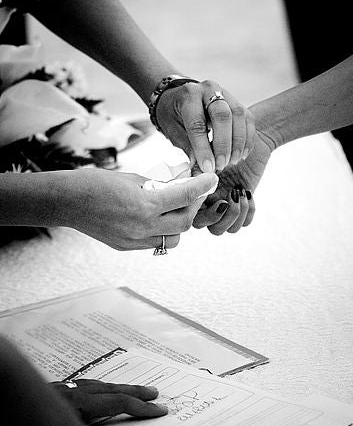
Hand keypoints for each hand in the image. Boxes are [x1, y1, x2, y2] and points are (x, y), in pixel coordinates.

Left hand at [50, 379, 167, 425]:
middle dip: (136, 392)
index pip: (121, 405)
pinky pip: (83, 385)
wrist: (4, 407)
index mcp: (83, 404)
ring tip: (131, 390)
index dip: (142, 408)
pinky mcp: (52, 391)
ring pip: (97, 385)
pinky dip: (97, 387)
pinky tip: (95, 390)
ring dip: (117, 388)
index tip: (161, 410)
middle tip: (155, 393)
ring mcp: (63, 389)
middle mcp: (75, 392)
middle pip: (112, 390)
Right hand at [60, 168, 217, 249]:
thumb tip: (179, 186)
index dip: (203, 186)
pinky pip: (156, 243)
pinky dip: (163, 231)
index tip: (212, 179)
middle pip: (185, 222)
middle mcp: (142, 227)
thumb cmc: (95, 183)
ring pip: (174, 238)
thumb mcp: (132, 178)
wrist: (67, 202)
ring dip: (181, 223)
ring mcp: (134, 240)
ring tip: (176, 208)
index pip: (185, 196)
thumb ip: (158, 186)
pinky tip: (158, 218)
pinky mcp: (127, 247)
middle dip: (194, 206)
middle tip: (195, 193)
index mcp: (144, 205)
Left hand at [154, 80, 254, 173]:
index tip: (207, 167)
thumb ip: (189, 149)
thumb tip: (200, 171)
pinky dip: (247, 139)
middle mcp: (208, 89)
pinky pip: (248, 119)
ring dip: (238, 142)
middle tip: (221, 165)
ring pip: (238, 115)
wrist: (179, 99)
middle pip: (222, 115)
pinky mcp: (237, 102)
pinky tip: (242, 155)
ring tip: (232, 162)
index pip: (197, 123)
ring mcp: (226, 93)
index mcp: (188, 95)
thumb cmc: (174, 116)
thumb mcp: (174, 132)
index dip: (203, 148)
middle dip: (223, 144)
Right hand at [193, 129, 272, 234]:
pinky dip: (248, 212)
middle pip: (206, 227)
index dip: (199, 207)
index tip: (211, 192)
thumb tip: (194, 173)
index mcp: (195, 191)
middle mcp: (208, 202)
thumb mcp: (212, 150)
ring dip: (234, 215)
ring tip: (240, 192)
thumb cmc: (228, 141)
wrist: (250, 140)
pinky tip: (248, 192)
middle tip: (229, 197)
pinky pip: (244, 224)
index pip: (189, 213)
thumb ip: (199, 162)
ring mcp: (225, 206)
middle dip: (218, 216)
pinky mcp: (242, 207)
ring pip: (223, 230)